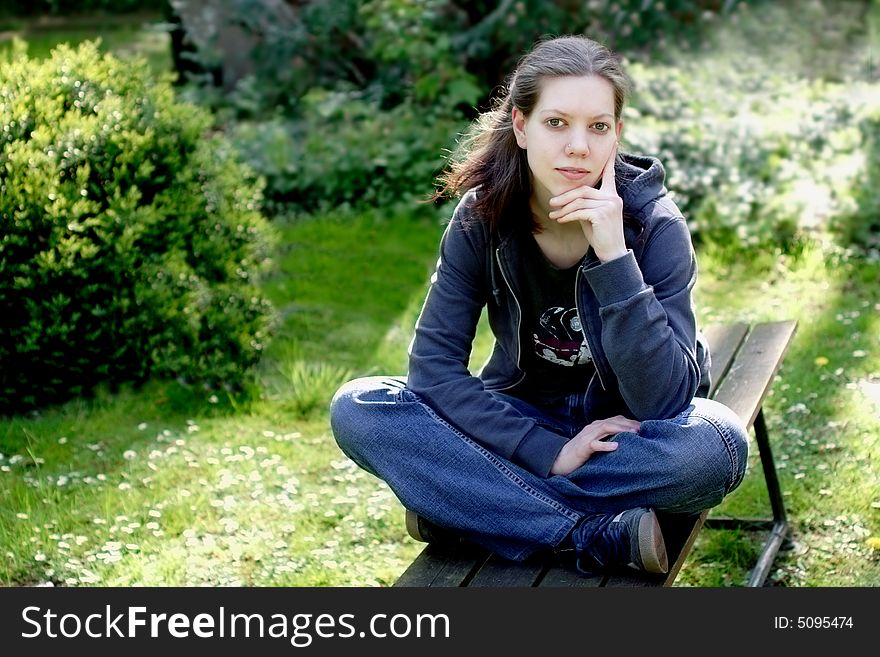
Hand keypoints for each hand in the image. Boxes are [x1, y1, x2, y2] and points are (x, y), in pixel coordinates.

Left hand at [548, 143, 625, 262]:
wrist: (611, 253)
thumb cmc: (600, 235)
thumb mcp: (591, 216)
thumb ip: (584, 204)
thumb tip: (566, 199)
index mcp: (612, 195)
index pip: (609, 173)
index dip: (608, 158)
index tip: (612, 141)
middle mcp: (613, 197)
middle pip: (583, 190)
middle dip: (565, 197)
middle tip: (552, 203)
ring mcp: (610, 205)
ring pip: (580, 200)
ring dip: (563, 208)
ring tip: (553, 214)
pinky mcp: (603, 214)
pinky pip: (580, 211)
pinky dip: (567, 216)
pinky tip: (560, 220)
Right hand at [549, 415, 639, 475]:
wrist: (559, 460)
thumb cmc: (579, 454)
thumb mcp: (595, 443)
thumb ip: (606, 439)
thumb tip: (625, 441)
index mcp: (596, 427)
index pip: (615, 419)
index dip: (630, 421)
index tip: (643, 427)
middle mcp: (592, 428)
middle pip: (613, 421)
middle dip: (628, 424)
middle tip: (643, 429)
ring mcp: (587, 436)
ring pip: (605, 428)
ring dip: (621, 429)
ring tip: (634, 433)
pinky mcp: (582, 447)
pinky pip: (595, 444)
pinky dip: (605, 444)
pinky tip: (615, 446)